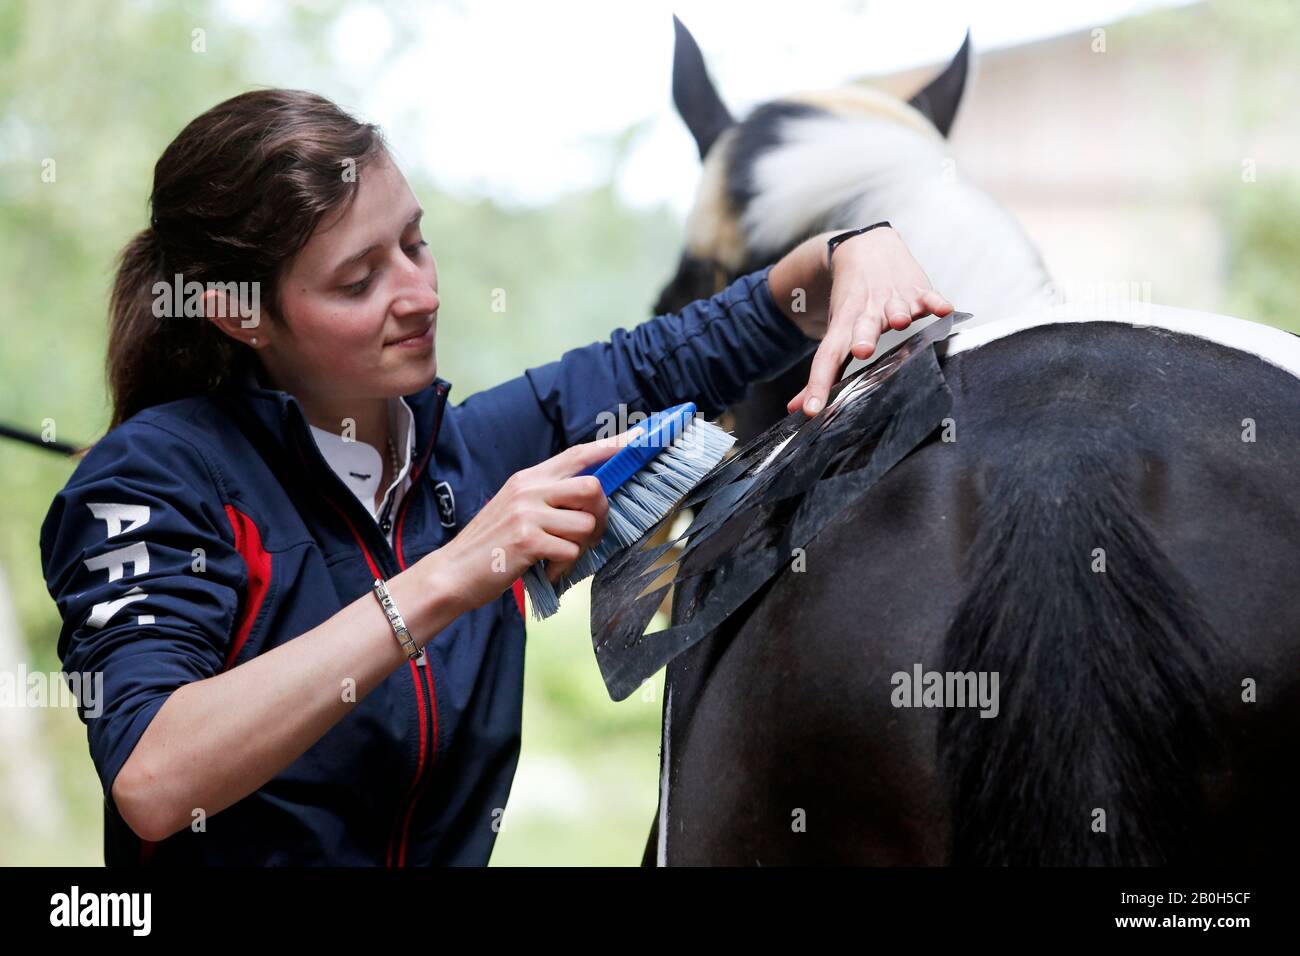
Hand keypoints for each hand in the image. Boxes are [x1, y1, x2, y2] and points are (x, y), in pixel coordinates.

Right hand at [429, 424, 645, 611]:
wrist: (452, 573)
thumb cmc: (490, 546)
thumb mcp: (516, 510)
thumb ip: (549, 498)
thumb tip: (594, 498)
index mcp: (528, 478)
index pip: (578, 454)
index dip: (612, 447)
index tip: (640, 439)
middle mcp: (529, 489)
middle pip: (593, 488)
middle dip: (601, 516)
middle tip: (589, 537)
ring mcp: (527, 514)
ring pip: (586, 525)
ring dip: (580, 548)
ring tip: (556, 557)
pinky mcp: (527, 541)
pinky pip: (571, 552)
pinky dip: (563, 568)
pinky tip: (544, 570)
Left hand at [774, 227, 952, 416]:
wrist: (866, 248)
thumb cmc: (852, 301)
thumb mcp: (835, 332)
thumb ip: (822, 373)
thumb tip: (797, 410)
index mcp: (843, 326)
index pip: (827, 357)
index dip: (819, 383)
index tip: (813, 410)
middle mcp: (867, 312)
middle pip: (863, 326)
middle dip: (864, 338)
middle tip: (861, 351)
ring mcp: (892, 299)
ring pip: (896, 308)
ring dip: (899, 314)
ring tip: (902, 321)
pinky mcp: (916, 289)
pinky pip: (927, 295)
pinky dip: (935, 301)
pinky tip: (943, 309)